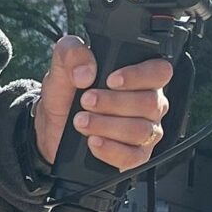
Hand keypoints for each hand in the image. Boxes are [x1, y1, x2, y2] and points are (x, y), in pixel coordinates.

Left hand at [34, 37, 171, 170]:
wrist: (52, 127)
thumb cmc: (66, 94)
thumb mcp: (62, 67)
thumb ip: (72, 54)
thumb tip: (85, 72)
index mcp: (140, 77)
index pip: (159, 72)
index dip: (139, 76)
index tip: (110, 80)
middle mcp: (149, 104)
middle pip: (150, 103)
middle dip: (113, 103)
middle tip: (86, 101)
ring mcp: (145, 131)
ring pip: (141, 130)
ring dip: (107, 125)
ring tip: (81, 121)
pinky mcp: (135, 156)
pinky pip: (133, 157)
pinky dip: (110, 150)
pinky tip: (92, 141)